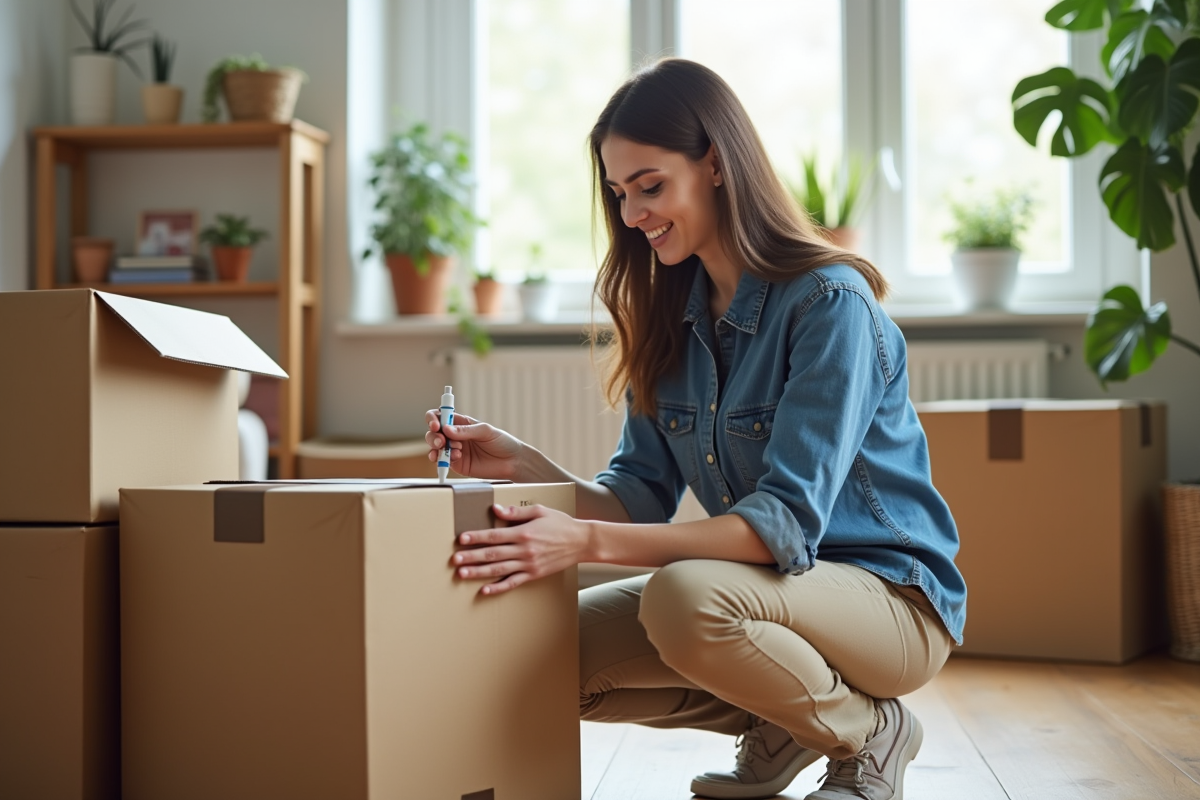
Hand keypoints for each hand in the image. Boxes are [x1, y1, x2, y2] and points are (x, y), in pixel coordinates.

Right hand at [424, 409, 524, 479]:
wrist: (512, 462)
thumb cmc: (502, 442)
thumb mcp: (485, 431)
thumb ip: (466, 431)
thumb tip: (446, 429)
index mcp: (461, 423)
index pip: (440, 417)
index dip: (433, 419)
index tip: (435, 425)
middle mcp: (455, 436)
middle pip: (434, 433)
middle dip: (433, 436)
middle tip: (442, 441)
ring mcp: (455, 450)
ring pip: (436, 448)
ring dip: (437, 448)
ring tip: (451, 450)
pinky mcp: (457, 464)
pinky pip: (444, 461)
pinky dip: (444, 459)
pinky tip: (456, 457)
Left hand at [450, 503, 590, 595]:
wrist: (581, 542)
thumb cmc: (560, 523)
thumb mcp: (539, 511)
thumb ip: (516, 512)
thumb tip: (496, 509)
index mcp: (524, 532)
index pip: (495, 535)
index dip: (477, 537)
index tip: (461, 539)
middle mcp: (524, 550)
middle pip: (492, 554)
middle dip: (472, 556)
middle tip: (455, 559)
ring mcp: (528, 564)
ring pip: (499, 569)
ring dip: (478, 572)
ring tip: (462, 573)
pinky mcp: (533, 574)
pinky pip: (513, 582)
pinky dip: (498, 587)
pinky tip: (484, 590)